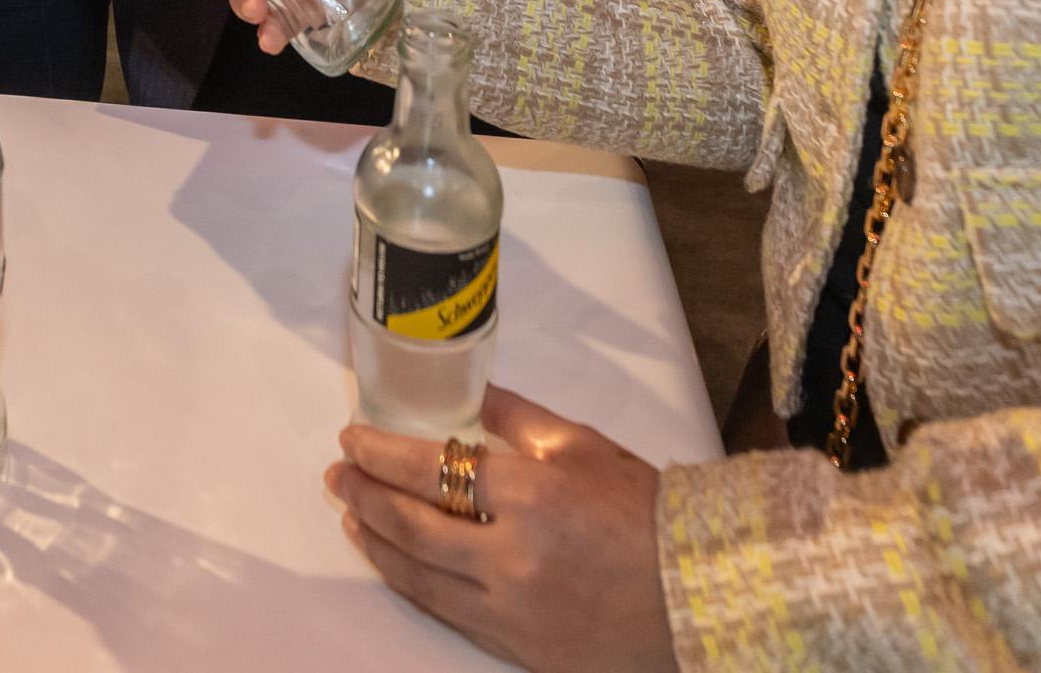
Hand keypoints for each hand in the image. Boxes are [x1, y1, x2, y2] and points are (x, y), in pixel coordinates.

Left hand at [326, 386, 671, 672]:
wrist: (702, 594)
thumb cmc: (649, 513)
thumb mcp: (586, 448)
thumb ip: (522, 419)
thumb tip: (475, 393)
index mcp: (532, 496)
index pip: (433, 468)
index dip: (383, 453)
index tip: (354, 438)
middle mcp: (512, 558)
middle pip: (413, 525)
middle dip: (366, 495)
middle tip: (339, 475)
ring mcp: (511, 611)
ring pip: (419, 578)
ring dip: (377, 544)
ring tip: (352, 518)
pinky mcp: (516, 648)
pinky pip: (448, 615)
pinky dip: (413, 586)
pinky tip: (396, 565)